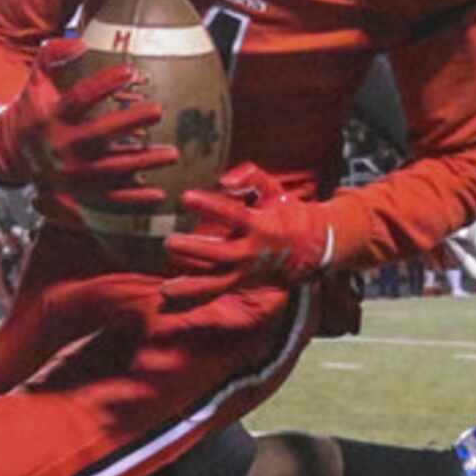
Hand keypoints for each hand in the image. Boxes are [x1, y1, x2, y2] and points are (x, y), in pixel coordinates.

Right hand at [0, 38, 176, 204]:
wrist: (11, 154)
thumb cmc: (34, 110)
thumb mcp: (36, 81)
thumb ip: (51, 56)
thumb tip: (78, 42)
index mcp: (51, 117)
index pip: (78, 99)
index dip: (103, 84)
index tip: (130, 72)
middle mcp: (61, 146)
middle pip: (98, 135)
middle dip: (128, 122)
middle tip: (158, 110)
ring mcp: (71, 173)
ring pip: (110, 169)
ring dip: (142, 162)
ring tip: (172, 153)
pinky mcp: (80, 194)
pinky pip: (109, 199)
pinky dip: (134, 199)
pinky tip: (159, 193)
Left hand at [163, 163, 339, 304]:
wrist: (309, 248)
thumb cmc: (286, 212)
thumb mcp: (274, 189)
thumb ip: (251, 177)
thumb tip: (224, 180)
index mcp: (261, 226)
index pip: (233, 215)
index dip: (211, 205)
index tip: (186, 196)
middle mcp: (252, 252)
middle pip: (222, 254)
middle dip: (196, 249)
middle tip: (169, 241)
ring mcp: (246, 271)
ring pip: (217, 283)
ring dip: (191, 287)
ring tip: (165, 289)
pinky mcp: (240, 282)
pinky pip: (215, 291)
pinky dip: (194, 296)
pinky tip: (170, 298)